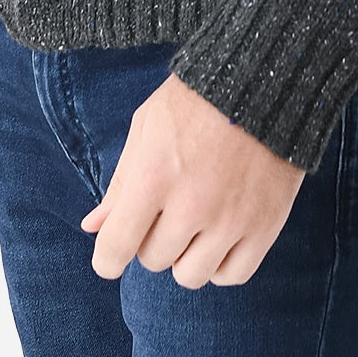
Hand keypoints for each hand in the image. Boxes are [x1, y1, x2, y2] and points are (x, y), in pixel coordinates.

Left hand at [79, 73, 305, 288]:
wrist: (264, 80)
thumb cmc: (197, 100)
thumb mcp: (148, 126)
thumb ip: (122, 181)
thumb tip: (93, 227)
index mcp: (154, 176)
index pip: (116, 248)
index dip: (107, 258)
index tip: (112, 254)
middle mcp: (191, 205)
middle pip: (153, 260)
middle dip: (152, 238)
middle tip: (167, 207)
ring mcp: (231, 219)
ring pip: (190, 275)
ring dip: (186, 254)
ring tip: (195, 221)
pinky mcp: (265, 226)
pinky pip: (231, 276)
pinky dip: (221, 263)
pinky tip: (220, 234)